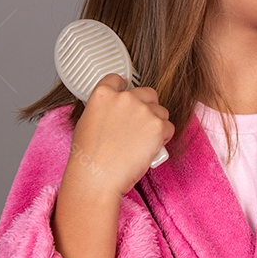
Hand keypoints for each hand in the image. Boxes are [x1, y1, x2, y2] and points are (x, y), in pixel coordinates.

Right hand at [67, 73, 174, 197]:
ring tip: (144, 142)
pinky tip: (151, 148)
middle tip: (140, 127)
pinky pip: (169, 128)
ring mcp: (143, 110)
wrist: (97, 177)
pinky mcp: (157, 126)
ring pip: (161, 111)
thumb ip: (104, 109)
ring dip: (157, 124)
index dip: (124, 89)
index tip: (128, 98)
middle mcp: (125, 97)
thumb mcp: (87, 122)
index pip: (118, 79)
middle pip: (148, 94)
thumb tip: (115, 113)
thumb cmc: (89, 157)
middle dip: (147, 108)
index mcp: (103, 94)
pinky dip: (163, 138)